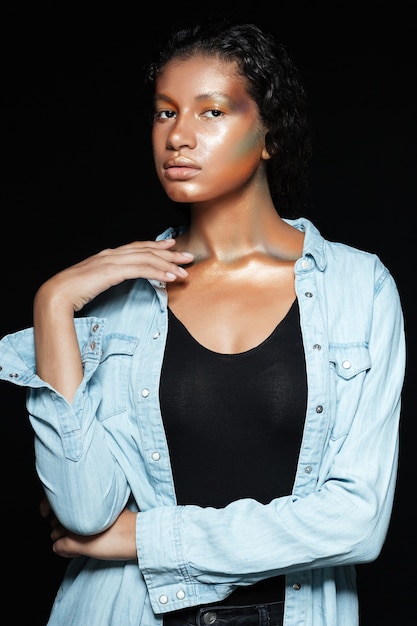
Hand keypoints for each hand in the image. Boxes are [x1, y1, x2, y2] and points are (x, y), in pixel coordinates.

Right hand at [35, 238, 193, 312]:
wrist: (56, 295)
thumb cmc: (71, 293)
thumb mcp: (93, 284)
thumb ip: (107, 280)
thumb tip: (116, 283)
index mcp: (107, 256)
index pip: (136, 247)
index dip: (155, 245)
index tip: (171, 245)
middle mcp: (111, 255)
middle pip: (146, 251)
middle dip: (169, 253)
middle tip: (187, 256)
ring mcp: (112, 261)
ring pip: (147, 259)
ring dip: (168, 265)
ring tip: (183, 271)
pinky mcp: (112, 271)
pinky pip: (141, 270)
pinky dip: (157, 272)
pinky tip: (169, 277)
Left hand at [40, 497, 136, 559]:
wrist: (136, 534)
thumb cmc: (126, 522)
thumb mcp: (106, 509)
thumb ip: (90, 508)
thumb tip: (77, 515)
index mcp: (84, 499)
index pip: (56, 499)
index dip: (50, 506)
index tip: (50, 512)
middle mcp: (76, 510)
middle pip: (55, 518)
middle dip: (61, 526)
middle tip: (76, 531)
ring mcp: (74, 527)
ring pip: (55, 534)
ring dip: (63, 539)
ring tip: (79, 542)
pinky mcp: (75, 543)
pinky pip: (58, 548)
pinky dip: (64, 551)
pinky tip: (77, 551)